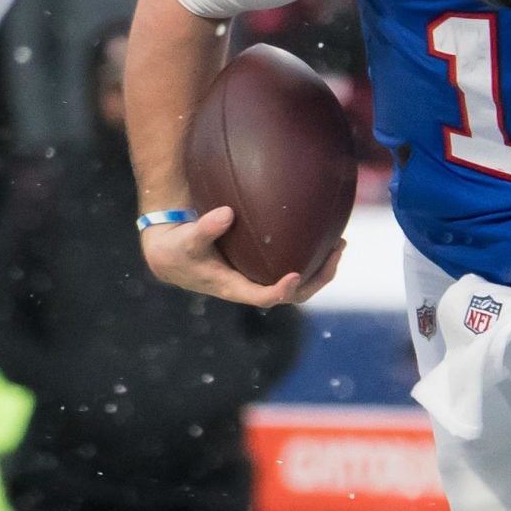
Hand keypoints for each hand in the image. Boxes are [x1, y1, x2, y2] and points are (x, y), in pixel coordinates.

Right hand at [140, 204, 343, 306]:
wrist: (172, 253)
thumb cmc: (177, 248)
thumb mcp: (186, 240)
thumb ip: (205, 229)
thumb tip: (226, 213)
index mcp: (234, 288)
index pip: (264, 297)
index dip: (282, 290)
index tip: (296, 275)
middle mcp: (252, 286)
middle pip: (294, 294)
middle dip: (319, 277)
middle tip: (336, 250)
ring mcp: (260, 278)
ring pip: (299, 283)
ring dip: (322, 267)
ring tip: (339, 243)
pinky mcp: (263, 268)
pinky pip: (293, 267)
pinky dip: (311, 256)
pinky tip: (324, 235)